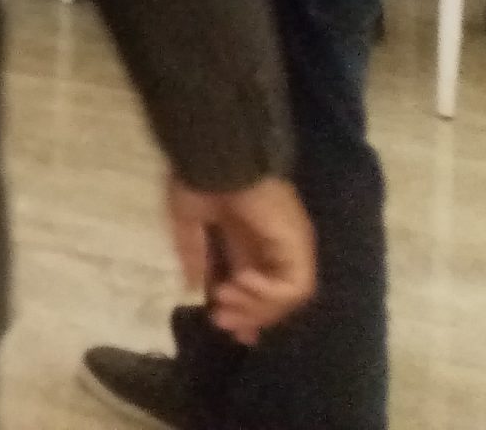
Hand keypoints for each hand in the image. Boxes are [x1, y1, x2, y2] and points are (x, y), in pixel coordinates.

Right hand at [166, 174, 314, 345]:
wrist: (214, 157)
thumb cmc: (198, 180)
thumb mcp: (188, 222)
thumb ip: (194, 256)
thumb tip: (193, 288)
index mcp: (250, 241)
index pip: (258, 288)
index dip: (246, 312)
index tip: (226, 329)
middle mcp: (276, 248)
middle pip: (275, 298)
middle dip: (248, 315)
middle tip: (220, 320)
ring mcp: (291, 247)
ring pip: (288, 298)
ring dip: (256, 307)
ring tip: (224, 296)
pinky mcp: (298, 245)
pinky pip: (295, 286)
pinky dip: (269, 294)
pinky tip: (241, 281)